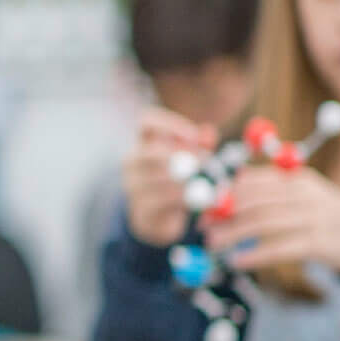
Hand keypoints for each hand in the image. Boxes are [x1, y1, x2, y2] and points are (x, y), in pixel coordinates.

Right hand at [123, 108, 216, 247]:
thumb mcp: (194, 160)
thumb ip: (201, 145)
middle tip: (206, 165)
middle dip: (180, 158)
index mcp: (145, 142)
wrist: (164, 218)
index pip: (147, 121)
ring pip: (157, 179)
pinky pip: (161, 203)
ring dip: (186, 183)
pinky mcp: (140, 209)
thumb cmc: (182, 181)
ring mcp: (132, 185)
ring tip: (207, 187)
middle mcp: (132, 161)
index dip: (170, 125)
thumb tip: (207, 132)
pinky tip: (197, 202)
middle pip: (149, 152)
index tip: (194, 136)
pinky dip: (183, 202)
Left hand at [205, 164, 339, 278]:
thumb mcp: (301, 193)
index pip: (253, 182)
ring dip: (233, 234)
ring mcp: (312, 219)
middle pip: (255, 202)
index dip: (225, 194)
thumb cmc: (322, 213)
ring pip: (263, 223)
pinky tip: (238, 261)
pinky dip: (255, 255)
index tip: (205, 206)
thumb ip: (270, 187)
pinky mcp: (318, 244)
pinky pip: (280, 248)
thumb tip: (235, 179)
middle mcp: (304, 196)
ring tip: (213, 243)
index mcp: (295, 180)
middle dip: (224, 215)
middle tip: (203, 227)